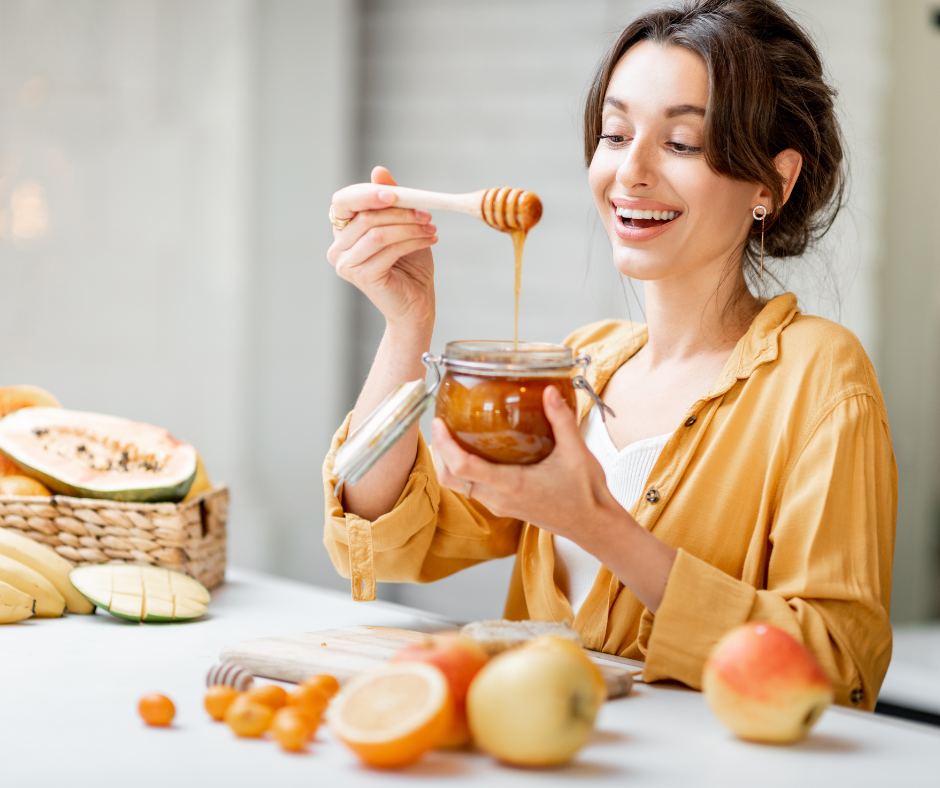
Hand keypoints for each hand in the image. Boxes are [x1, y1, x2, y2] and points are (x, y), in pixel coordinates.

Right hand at [328, 166, 437, 334]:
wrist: (416, 304)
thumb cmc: (409, 264)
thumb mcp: (402, 225)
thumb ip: (390, 200)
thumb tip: (378, 170)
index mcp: (343, 230)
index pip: (344, 201)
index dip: (367, 193)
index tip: (396, 193)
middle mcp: (337, 247)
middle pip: (364, 216)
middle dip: (399, 211)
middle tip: (426, 212)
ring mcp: (346, 264)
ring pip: (377, 233)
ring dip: (409, 227)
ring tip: (431, 228)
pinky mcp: (362, 277)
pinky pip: (387, 250)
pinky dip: (412, 242)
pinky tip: (429, 241)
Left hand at [430, 386, 614, 539]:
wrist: (592, 525)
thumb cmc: (585, 494)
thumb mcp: (576, 452)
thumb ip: (561, 419)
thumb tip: (548, 390)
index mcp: (511, 485)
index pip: (463, 467)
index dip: (445, 444)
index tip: (439, 423)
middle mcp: (499, 498)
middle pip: (450, 478)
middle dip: (439, 451)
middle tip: (439, 424)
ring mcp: (499, 505)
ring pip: (458, 486)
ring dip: (448, 462)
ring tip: (449, 434)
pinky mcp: (504, 506)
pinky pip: (472, 488)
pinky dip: (462, 470)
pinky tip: (472, 449)